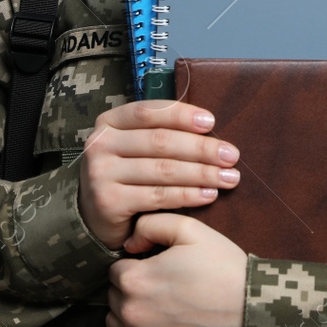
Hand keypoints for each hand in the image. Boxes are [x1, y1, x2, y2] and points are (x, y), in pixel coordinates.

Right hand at [78, 99, 240, 249]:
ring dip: (201, 174)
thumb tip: (208, 126)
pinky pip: (158, 196)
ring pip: (163, 170)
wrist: (95, 215)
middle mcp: (101, 144)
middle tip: (231, 155)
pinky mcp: (109, 202)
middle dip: (201, 148)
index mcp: (109, 122)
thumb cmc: (126, 173)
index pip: (148, 111)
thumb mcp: (134, 145)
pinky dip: (188, 195)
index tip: (211, 121)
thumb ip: (160, 132)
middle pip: (160, 142)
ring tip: (228, 177)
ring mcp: (101, 174)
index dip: (181, 115)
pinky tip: (208, 195)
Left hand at [106, 213, 246, 326]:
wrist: (253, 312)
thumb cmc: (224, 269)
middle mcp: (131, 313)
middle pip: (114, 296)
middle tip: (162, 285)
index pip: (116, 269)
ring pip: (116, 322)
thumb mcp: (192, 230)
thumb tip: (129, 243)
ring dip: (129, 313)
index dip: (135, 264)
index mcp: (135, 280)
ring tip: (159, 305)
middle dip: (132, 288)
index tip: (156, 266)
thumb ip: (152, 225)